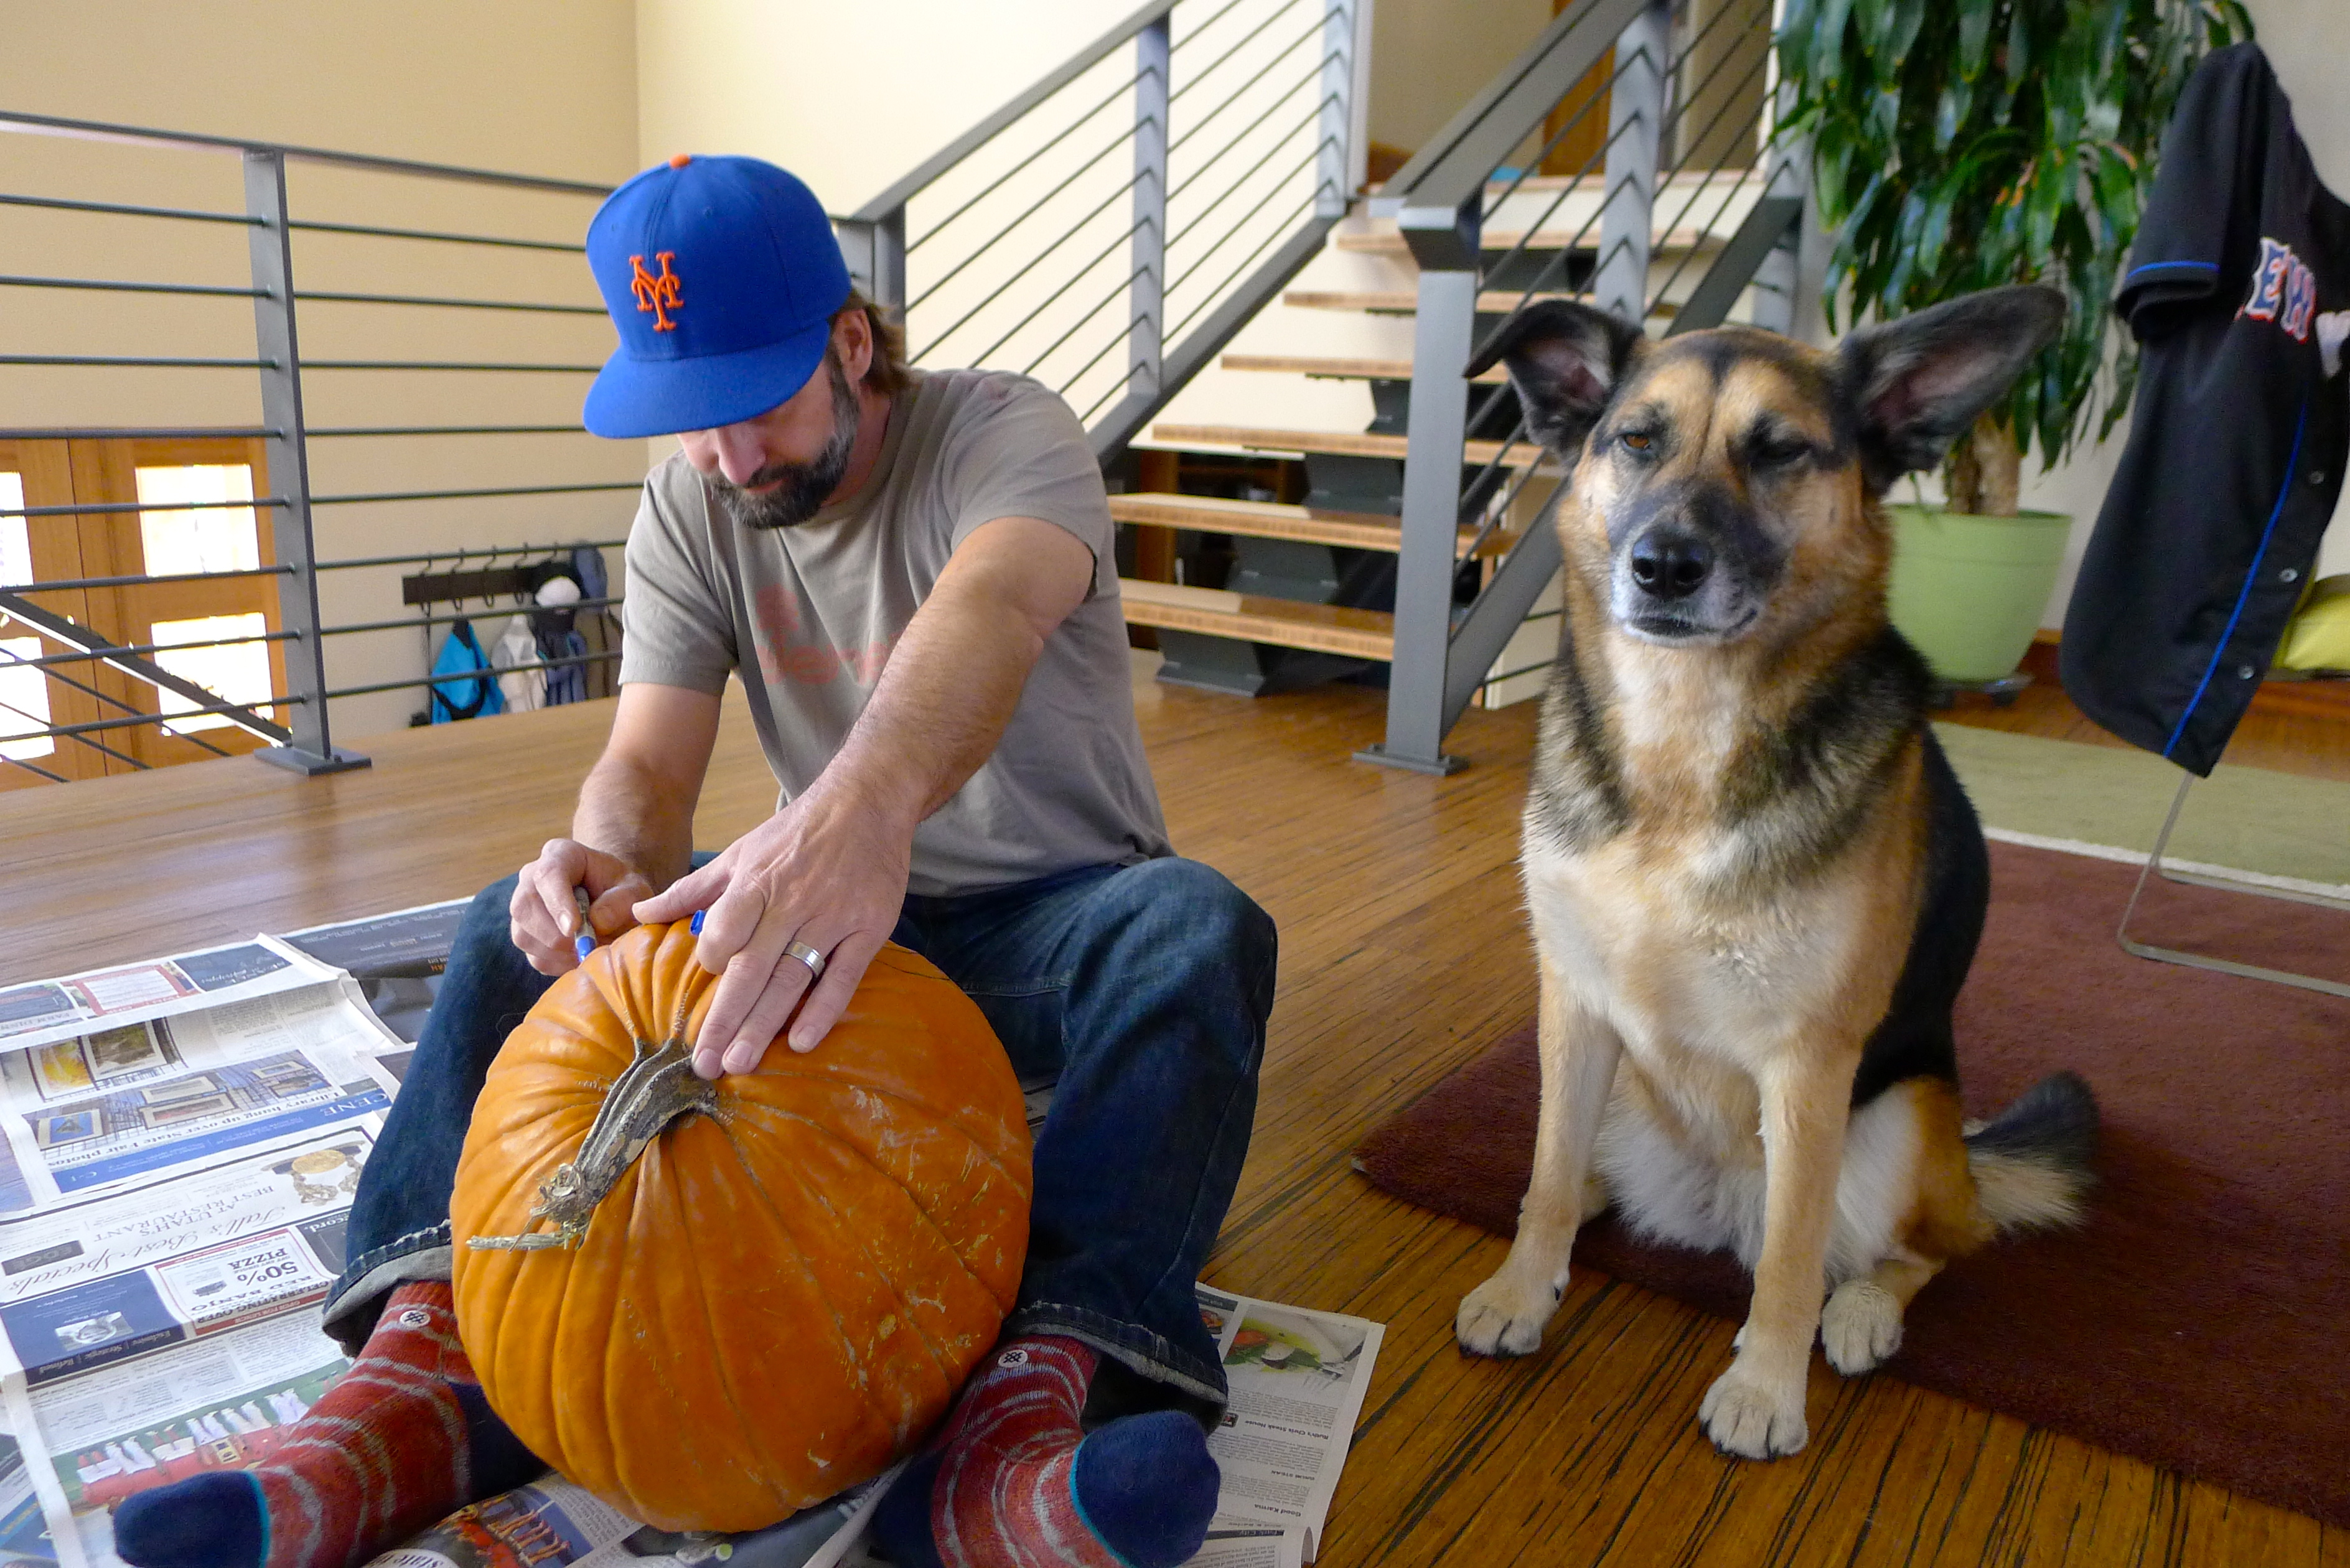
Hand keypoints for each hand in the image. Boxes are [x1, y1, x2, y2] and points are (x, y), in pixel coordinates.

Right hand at [509, 839, 654, 975]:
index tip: (574, 927)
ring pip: (524, 936)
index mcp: (559, 855)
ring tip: (592, 949)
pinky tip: (581, 956)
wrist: (612, 901)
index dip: (557, 903)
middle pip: (525, 907)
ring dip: (560, 952)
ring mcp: (524, 908)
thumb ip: (622, 902)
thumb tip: (596, 923)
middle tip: (591, 946)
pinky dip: (561, 964)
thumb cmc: (622, 890)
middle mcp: (531, 878)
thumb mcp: (634, 890)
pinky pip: (535, 957)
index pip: (547, 874)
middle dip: (557, 934)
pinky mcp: (525, 936)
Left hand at [632, 779, 911, 1076]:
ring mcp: (832, 917)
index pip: (723, 936)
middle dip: (725, 1018)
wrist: (865, 801)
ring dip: (764, 1023)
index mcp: (755, 883)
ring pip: (792, 977)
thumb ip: (692, 890)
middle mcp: (790, 904)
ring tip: (740, 1063)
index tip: (705, 989)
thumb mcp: (740, 853)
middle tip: (705, 1064)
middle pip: (751, 968)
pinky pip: (843, 975)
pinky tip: (802, 1041)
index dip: (712, 965)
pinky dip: (823, 1009)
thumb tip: (639, 913)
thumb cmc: (796, 833)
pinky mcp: (869, 928)